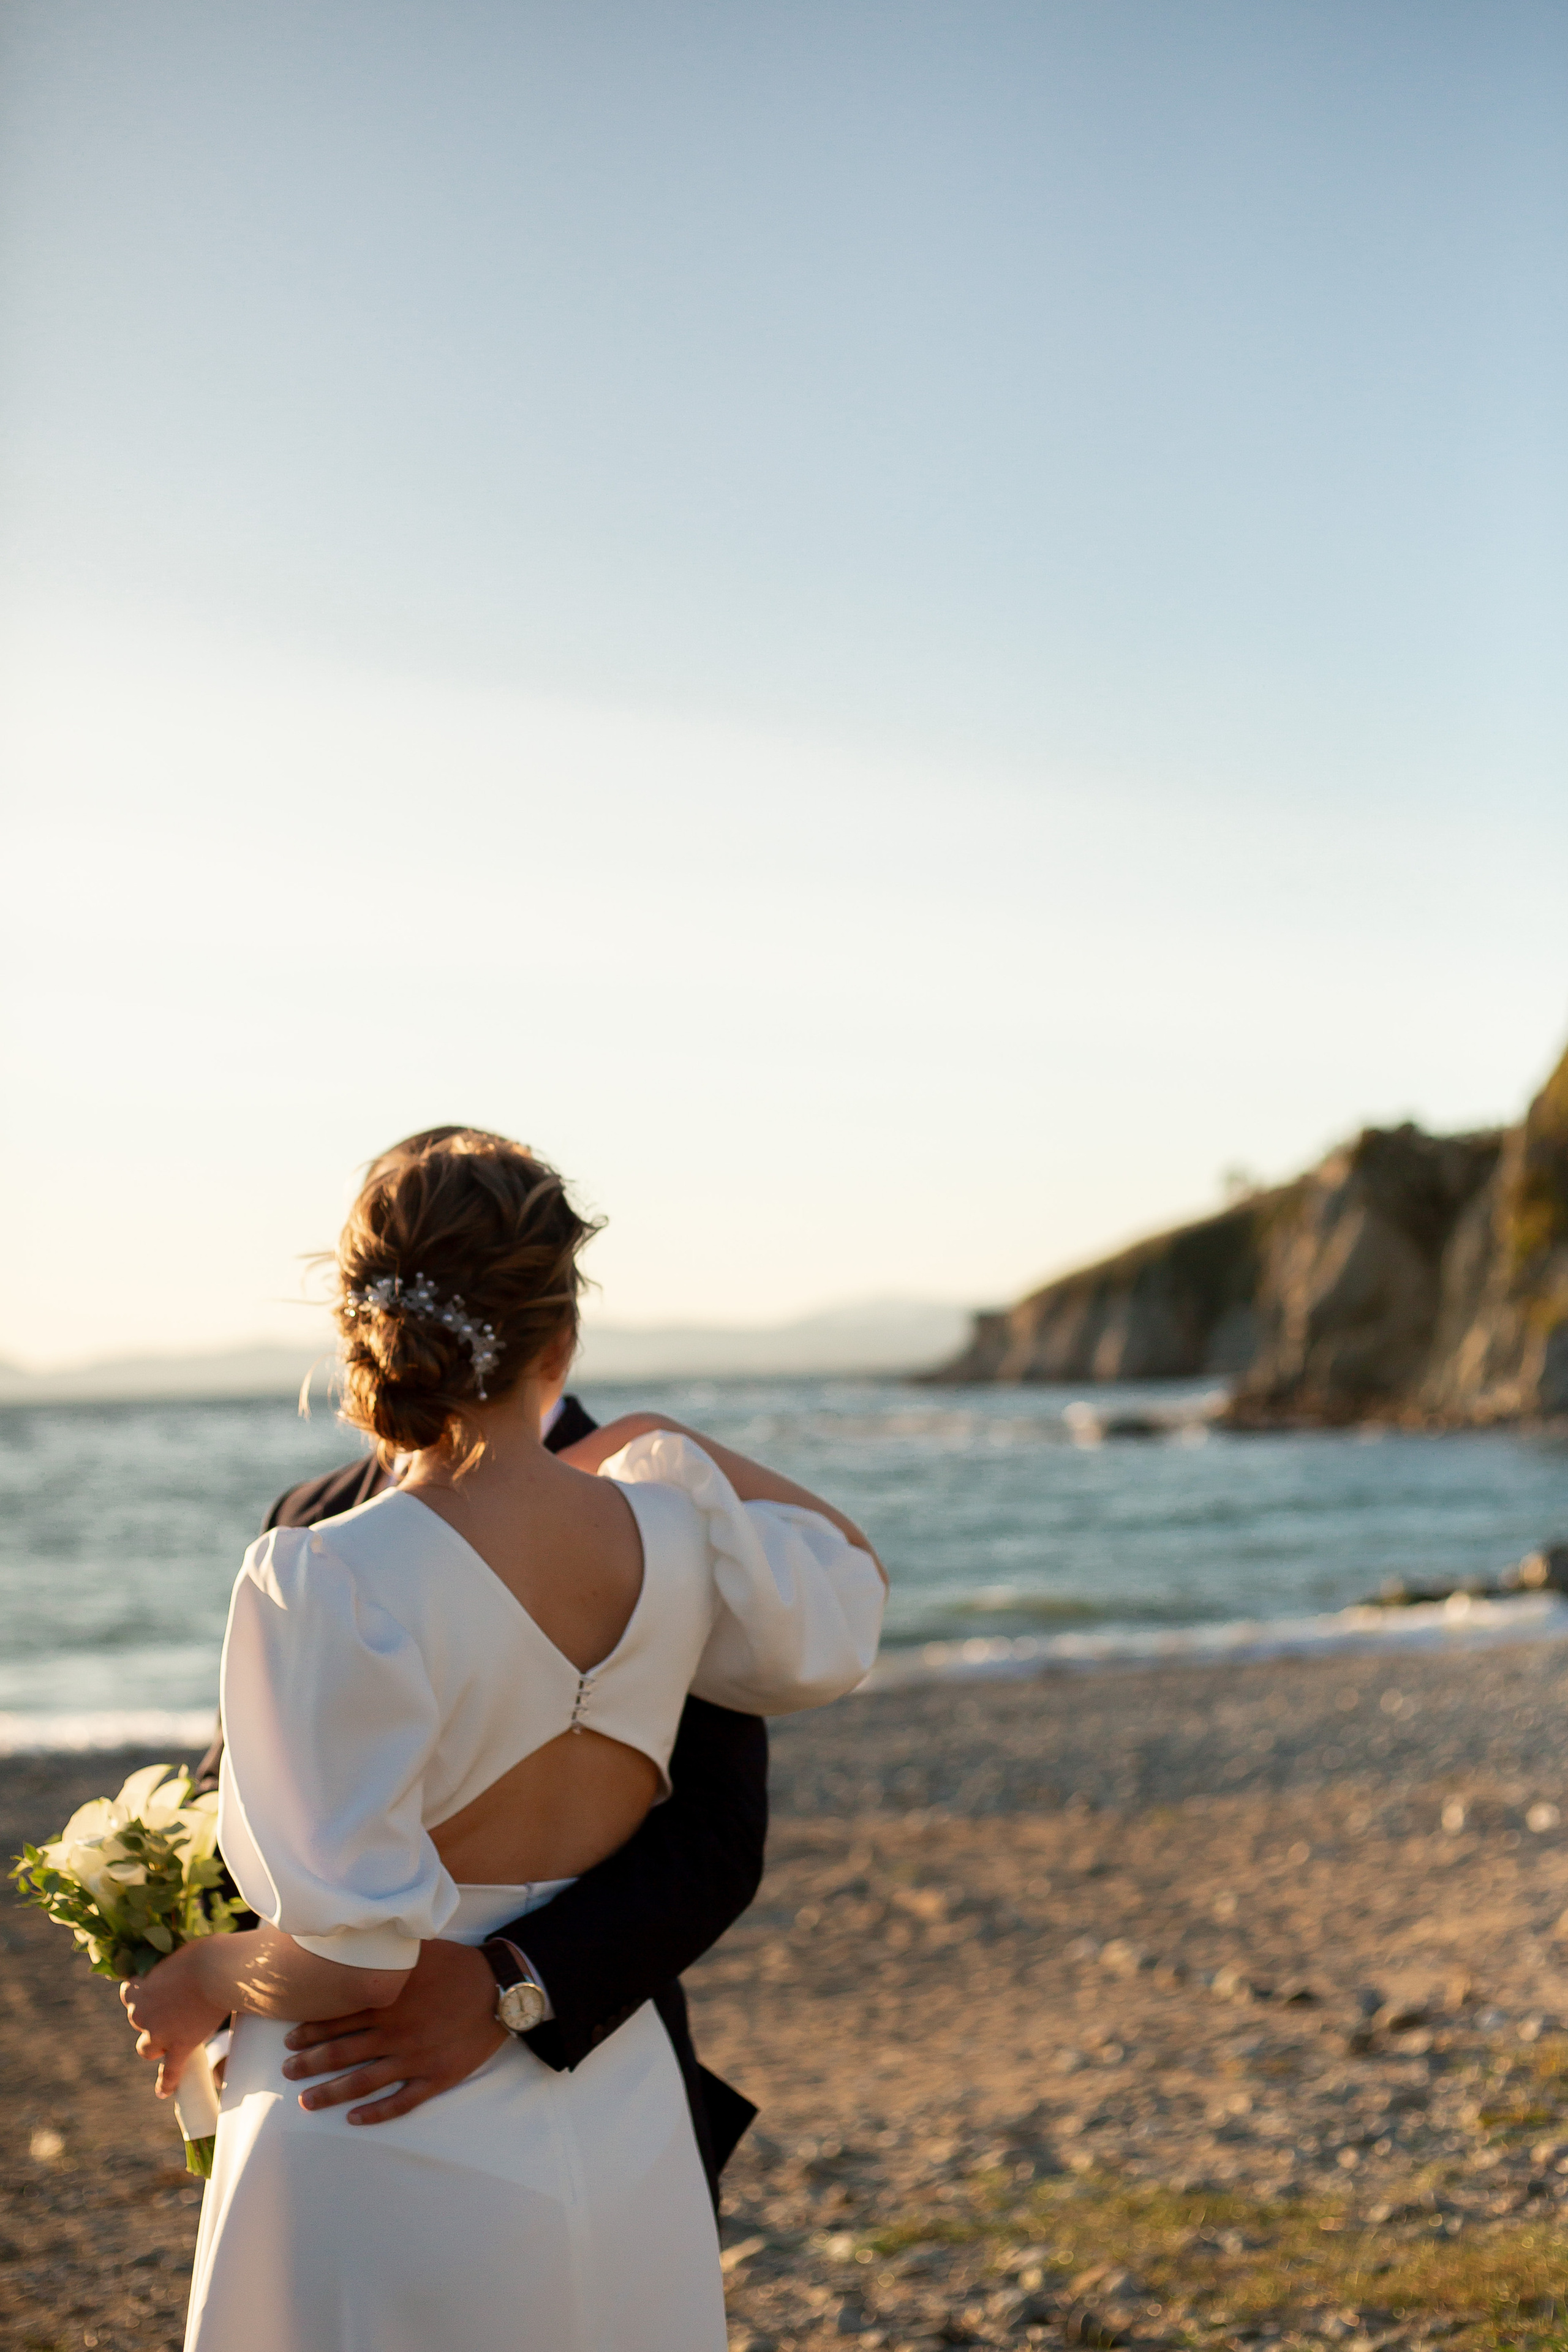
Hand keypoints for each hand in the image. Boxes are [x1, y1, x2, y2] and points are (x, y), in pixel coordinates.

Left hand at [120, 1946, 228, 2099]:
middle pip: (137, 2021)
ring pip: (146, 2048)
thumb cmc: (206, 1954)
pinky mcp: (180, 2046)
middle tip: (173, 2009)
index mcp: (141, 1986)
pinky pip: (169, 2071)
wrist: (221, 1970)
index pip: (130, 1992)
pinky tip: (164, 2092)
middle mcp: (143, 2012)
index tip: (156, 1990)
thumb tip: (180, 1969)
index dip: (143, 1993)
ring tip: (172, 2038)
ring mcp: (160, 2033)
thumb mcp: (179, 1954)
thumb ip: (171, 1968)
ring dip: (155, 2044)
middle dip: (151, 2017)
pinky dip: (166, 2082)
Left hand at [280, 1939, 504, 2124]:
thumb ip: (388, 1952)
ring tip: (307, 2102)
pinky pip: (401, 2101)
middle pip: (343, 2052)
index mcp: (390, 2001)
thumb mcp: (420, 1951)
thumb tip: (358, 1935)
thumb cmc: (459, 1966)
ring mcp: (415, 2058)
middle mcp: (396, 2032)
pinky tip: (355, 2120)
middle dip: (311, 2063)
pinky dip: (376, 2114)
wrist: (500, 1989)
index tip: (290, 2038)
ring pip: (364, 2082)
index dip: (312, 2030)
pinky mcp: (436, 2077)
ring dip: (332, 2093)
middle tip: (287, 2071)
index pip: (340, 2018)